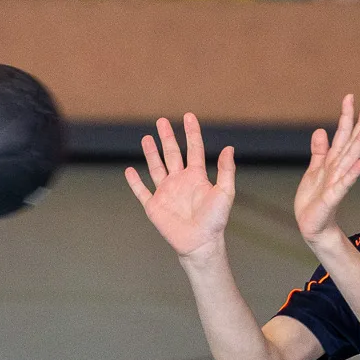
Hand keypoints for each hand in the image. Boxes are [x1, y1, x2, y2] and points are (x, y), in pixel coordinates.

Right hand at [126, 113, 235, 260]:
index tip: (189, 116)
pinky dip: (134, 181)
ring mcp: (166, 192)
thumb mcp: (225, 193)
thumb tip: (229, 148)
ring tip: (147, 137)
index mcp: (197, 177)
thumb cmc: (215, 220)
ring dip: (151, 153)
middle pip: (172, 154)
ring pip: (156, 167)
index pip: (194, 149)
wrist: (200, 243)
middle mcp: (180, 181)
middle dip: (167, 137)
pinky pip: (142, 191)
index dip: (192, 133)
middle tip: (162, 121)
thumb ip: (226, 171)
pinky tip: (129, 170)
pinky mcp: (154, 206)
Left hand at [293, 94, 359, 249]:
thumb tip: (322, 131)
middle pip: (349, 143)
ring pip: (349, 158)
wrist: (312, 226)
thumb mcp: (313, 170)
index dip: (345, 117)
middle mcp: (337, 169)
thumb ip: (319, 151)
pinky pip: (344, 183)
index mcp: (332, 162)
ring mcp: (337, 182)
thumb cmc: (314, 200)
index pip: (341, 136)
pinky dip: (353, 173)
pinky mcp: (333, 197)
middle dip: (358, 125)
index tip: (350, 98)